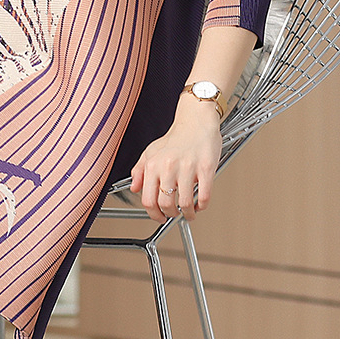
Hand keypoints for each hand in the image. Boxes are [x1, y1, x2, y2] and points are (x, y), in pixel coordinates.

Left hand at [129, 98, 221, 221]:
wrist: (195, 121)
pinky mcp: (205, 168)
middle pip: (165, 204)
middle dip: (170, 215)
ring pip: (185, 204)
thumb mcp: (151, 152)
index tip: (159, 217)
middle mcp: (168, 166)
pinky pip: (204, 196)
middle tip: (174, 214)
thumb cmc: (175, 138)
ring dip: (188, 214)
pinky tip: (200, 204)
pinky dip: (201, 206)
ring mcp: (187, 168)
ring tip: (189, 212)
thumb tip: (134, 189)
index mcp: (153, 164)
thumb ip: (140, 171)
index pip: (148, 199)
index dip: (153, 214)